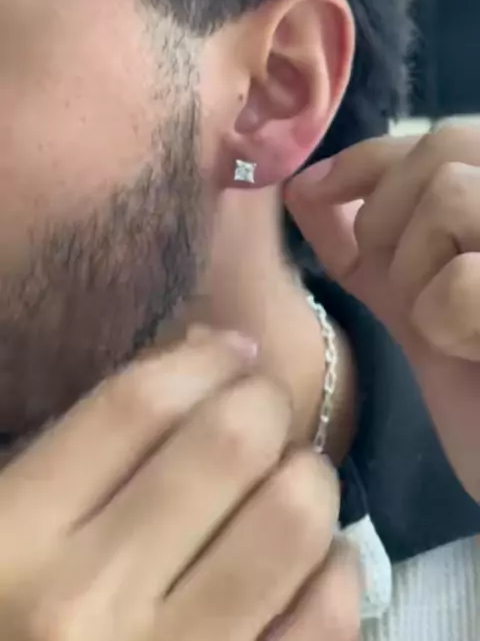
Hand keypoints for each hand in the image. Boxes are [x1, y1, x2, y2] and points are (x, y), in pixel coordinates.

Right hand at [0, 328, 359, 640]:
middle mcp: (88, 602)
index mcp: (18, 537)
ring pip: (288, 522)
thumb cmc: (15, 612)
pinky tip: (319, 563)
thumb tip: (208, 353)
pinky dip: (338, 574)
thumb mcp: (16, 522)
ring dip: (308, 480)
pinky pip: (322, 624)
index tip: (233, 351)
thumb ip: (92, 442)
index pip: (139, 405)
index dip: (204, 360)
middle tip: (263, 412)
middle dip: (264, 406)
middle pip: (226, 445)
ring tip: (293, 482)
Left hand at [286, 125, 479, 501]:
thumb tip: (299, 185)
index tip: (313, 188)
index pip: (442, 136)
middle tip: (398, 283)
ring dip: (416, 272)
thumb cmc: (475, 382)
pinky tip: (472, 353)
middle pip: (445, 146)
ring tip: (443, 325)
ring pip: (451, 196)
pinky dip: (444, 321)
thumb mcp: (409, 297)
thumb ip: (361, 241)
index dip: (369, 155)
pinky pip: (463, 277)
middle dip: (388, 213)